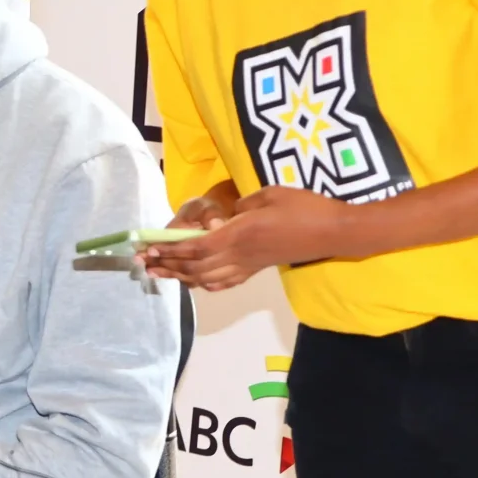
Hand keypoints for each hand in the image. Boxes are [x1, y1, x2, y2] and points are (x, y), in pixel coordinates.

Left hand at [141, 186, 359, 291]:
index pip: (197, 246)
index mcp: (240, 233)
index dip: (171, 249)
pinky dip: (205, 283)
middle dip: (167, 265)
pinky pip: (226, 281)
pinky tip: (194, 282)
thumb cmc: (304, 207)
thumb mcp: (269, 194)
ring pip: (207, 278)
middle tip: (143, 264)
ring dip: (180, 277)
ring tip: (159, 274)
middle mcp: (240, 253)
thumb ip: (241, 205)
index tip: (150, 247)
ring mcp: (249, 265)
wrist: (334, 231)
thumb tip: (223, 216)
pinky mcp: (258, 269)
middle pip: (195, 266)